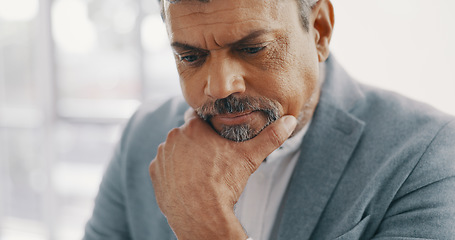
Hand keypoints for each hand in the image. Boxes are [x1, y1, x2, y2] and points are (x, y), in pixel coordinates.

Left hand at [149, 109, 296, 239]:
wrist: (202, 215)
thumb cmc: (225, 183)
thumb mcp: (250, 157)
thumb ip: (270, 137)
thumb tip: (290, 121)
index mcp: (194, 127)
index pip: (200, 118)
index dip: (210, 129)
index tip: (217, 141)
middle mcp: (173, 137)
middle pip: (188, 135)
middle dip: (198, 143)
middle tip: (212, 160)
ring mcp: (162, 156)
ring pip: (176, 150)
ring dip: (184, 157)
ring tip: (200, 172)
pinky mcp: (155, 173)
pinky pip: (165, 167)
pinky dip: (174, 172)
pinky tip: (188, 182)